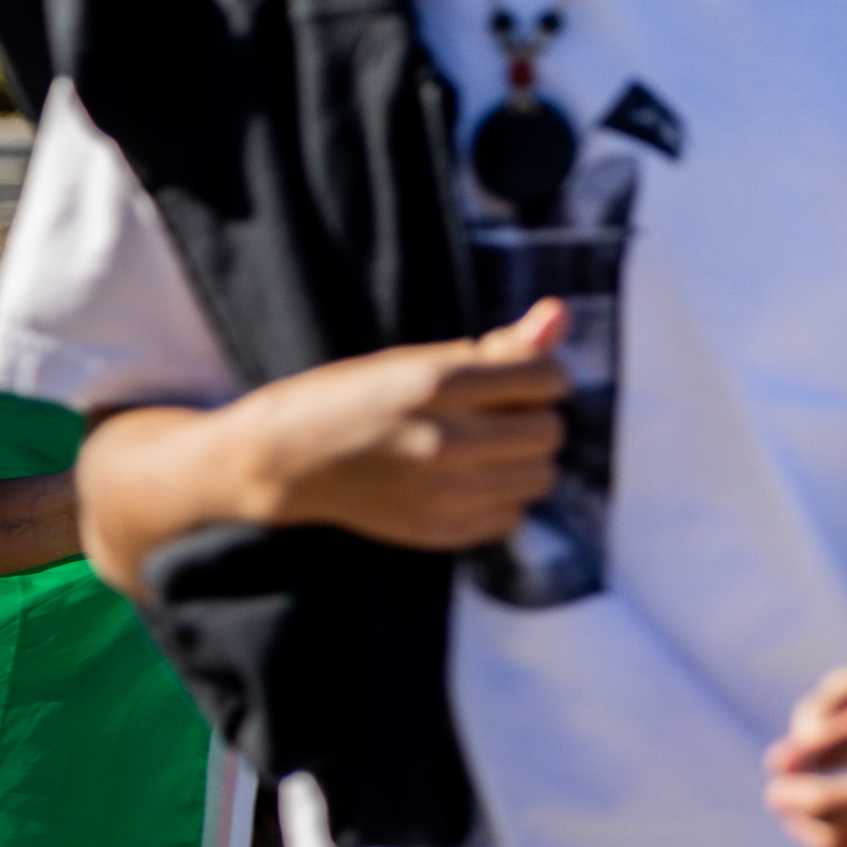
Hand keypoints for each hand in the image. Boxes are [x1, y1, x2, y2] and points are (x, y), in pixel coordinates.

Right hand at [241, 300, 570, 547]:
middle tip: (500, 414)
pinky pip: (513, 516)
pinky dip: (502, 497)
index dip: (546, 375)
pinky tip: (467, 480)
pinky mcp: (439, 532)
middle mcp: (446, 443)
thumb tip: (560, 314)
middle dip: (535, 418)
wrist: (285, 461)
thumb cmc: (357, 396)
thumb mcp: (420, 359)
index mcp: (440, 385)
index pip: (548, 380)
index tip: (523, 378)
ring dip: (525, 459)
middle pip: (550, 433)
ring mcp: (443, 495)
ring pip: (541, 478)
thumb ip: (501, 345)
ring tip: (485, 447)